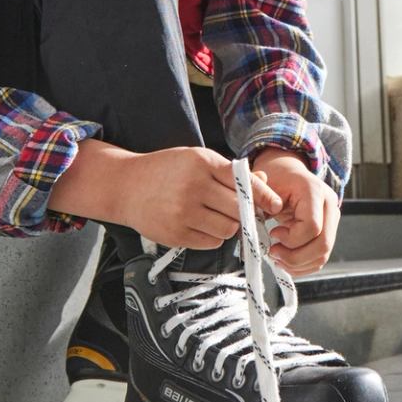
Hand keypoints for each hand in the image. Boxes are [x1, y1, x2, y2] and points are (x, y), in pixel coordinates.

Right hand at [49, 142, 281, 250]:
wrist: (125, 186)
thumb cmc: (166, 170)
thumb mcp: (197, 159)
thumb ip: (229, 172)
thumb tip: (265, 186)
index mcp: (201, 163)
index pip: (243, 181)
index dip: (264, 195)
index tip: (276, 205)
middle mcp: (193, 187)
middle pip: (239, 209)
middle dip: (247, 213)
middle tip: (248, 213)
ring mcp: (183, 213)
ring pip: (228, 229)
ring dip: (230, 225)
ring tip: (218, 216)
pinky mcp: (176, 234)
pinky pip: (211, 242)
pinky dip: (214, 236)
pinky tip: (202, 224)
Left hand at [252, 148, 339, 275]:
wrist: (288, 173)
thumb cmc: (276, 179)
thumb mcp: (262, 185)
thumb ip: (255, 199)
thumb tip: (254, 217)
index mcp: (315, 191)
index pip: (312, 227)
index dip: (291, 238)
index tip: (272, 233)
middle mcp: (330, 206)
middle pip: (323, 245)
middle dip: (294, 257)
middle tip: (273, 253)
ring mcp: (332, 220)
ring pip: (323, 255)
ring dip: (297, 264)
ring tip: (276, 257)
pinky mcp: (329, 232)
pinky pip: (320, 258)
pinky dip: (302, 266)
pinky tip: (284, 260)